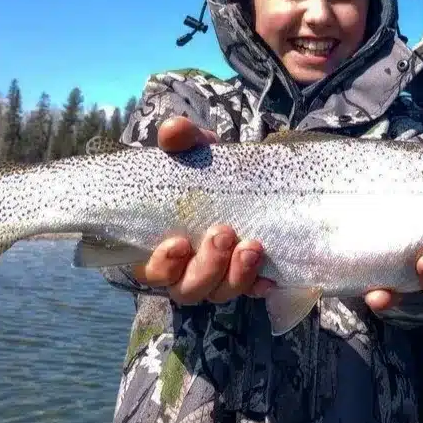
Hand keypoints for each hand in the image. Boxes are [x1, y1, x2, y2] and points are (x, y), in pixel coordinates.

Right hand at [131, 116, 271, 304]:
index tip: (178, 243)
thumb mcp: (190, 151)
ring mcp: (215, 278)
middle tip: (223, 233)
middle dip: (207, 266)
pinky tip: (270, 279)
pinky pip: (251, 290)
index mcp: (158, 247)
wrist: (232, 176)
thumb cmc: (199, 170)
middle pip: (189, 288)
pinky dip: (259, 285)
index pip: (152, 271)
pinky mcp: (243, 277)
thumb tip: (174, 129)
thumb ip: (179, 140)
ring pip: (220, 293)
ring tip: (252, 246)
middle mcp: (184, 271)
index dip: (162, 264)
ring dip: (236, 275)